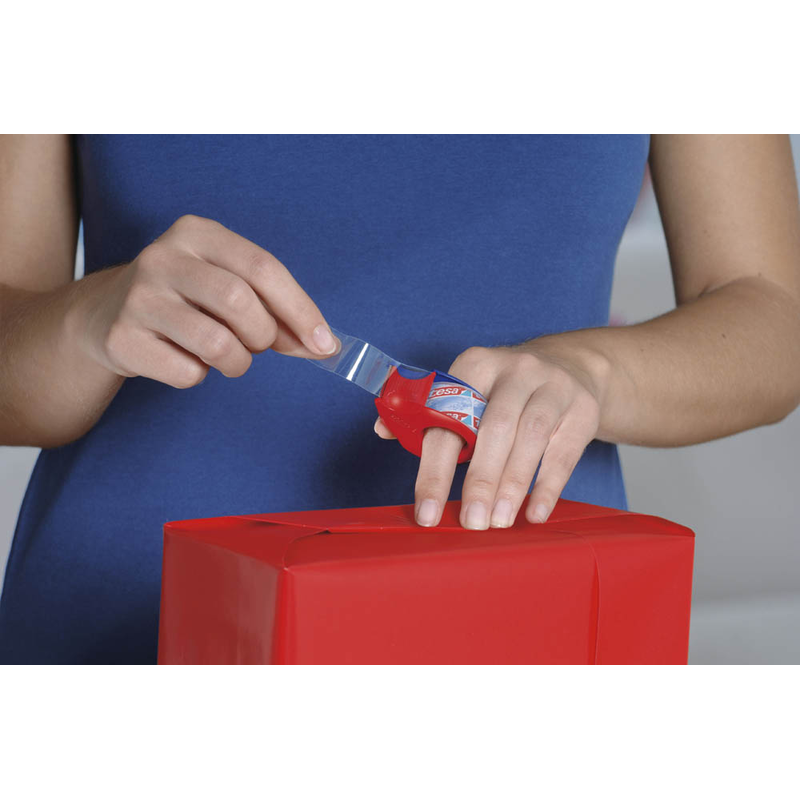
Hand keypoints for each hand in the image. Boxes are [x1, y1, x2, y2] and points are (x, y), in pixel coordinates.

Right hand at [74, 215, 338, 387]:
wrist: (105, 316)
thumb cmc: (188, 301)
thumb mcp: (229, 286)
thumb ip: (277, 311)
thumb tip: (324, 345)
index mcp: (198, 233)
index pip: (263, 268)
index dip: (300, 309)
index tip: (325, 344)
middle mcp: (163, 257)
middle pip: (240, 302)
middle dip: (263, 335)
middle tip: (256, 345)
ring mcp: (139, 297)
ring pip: (217, 343)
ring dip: (237, 363)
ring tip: (227, 357)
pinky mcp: (123, 338)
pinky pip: (188, 373)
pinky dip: (200, 377)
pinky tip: (186, 360)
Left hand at [375, 344, 607, 528]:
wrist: (568, 366)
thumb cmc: (503, 390)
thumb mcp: (467, 389)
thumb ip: (425, 413)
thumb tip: (381, 429)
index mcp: (475, 365)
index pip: (448, 420)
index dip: (434, 469)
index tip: (426, 512)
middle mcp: (515, 370)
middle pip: (494, 428)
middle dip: (479, 481)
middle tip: (470, 523)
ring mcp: (553, 387)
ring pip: (531, 437)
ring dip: (512, 485)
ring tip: (498, 522)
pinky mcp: (582, 409)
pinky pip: (564, 451)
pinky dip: (549, 486)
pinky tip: (535, 513)